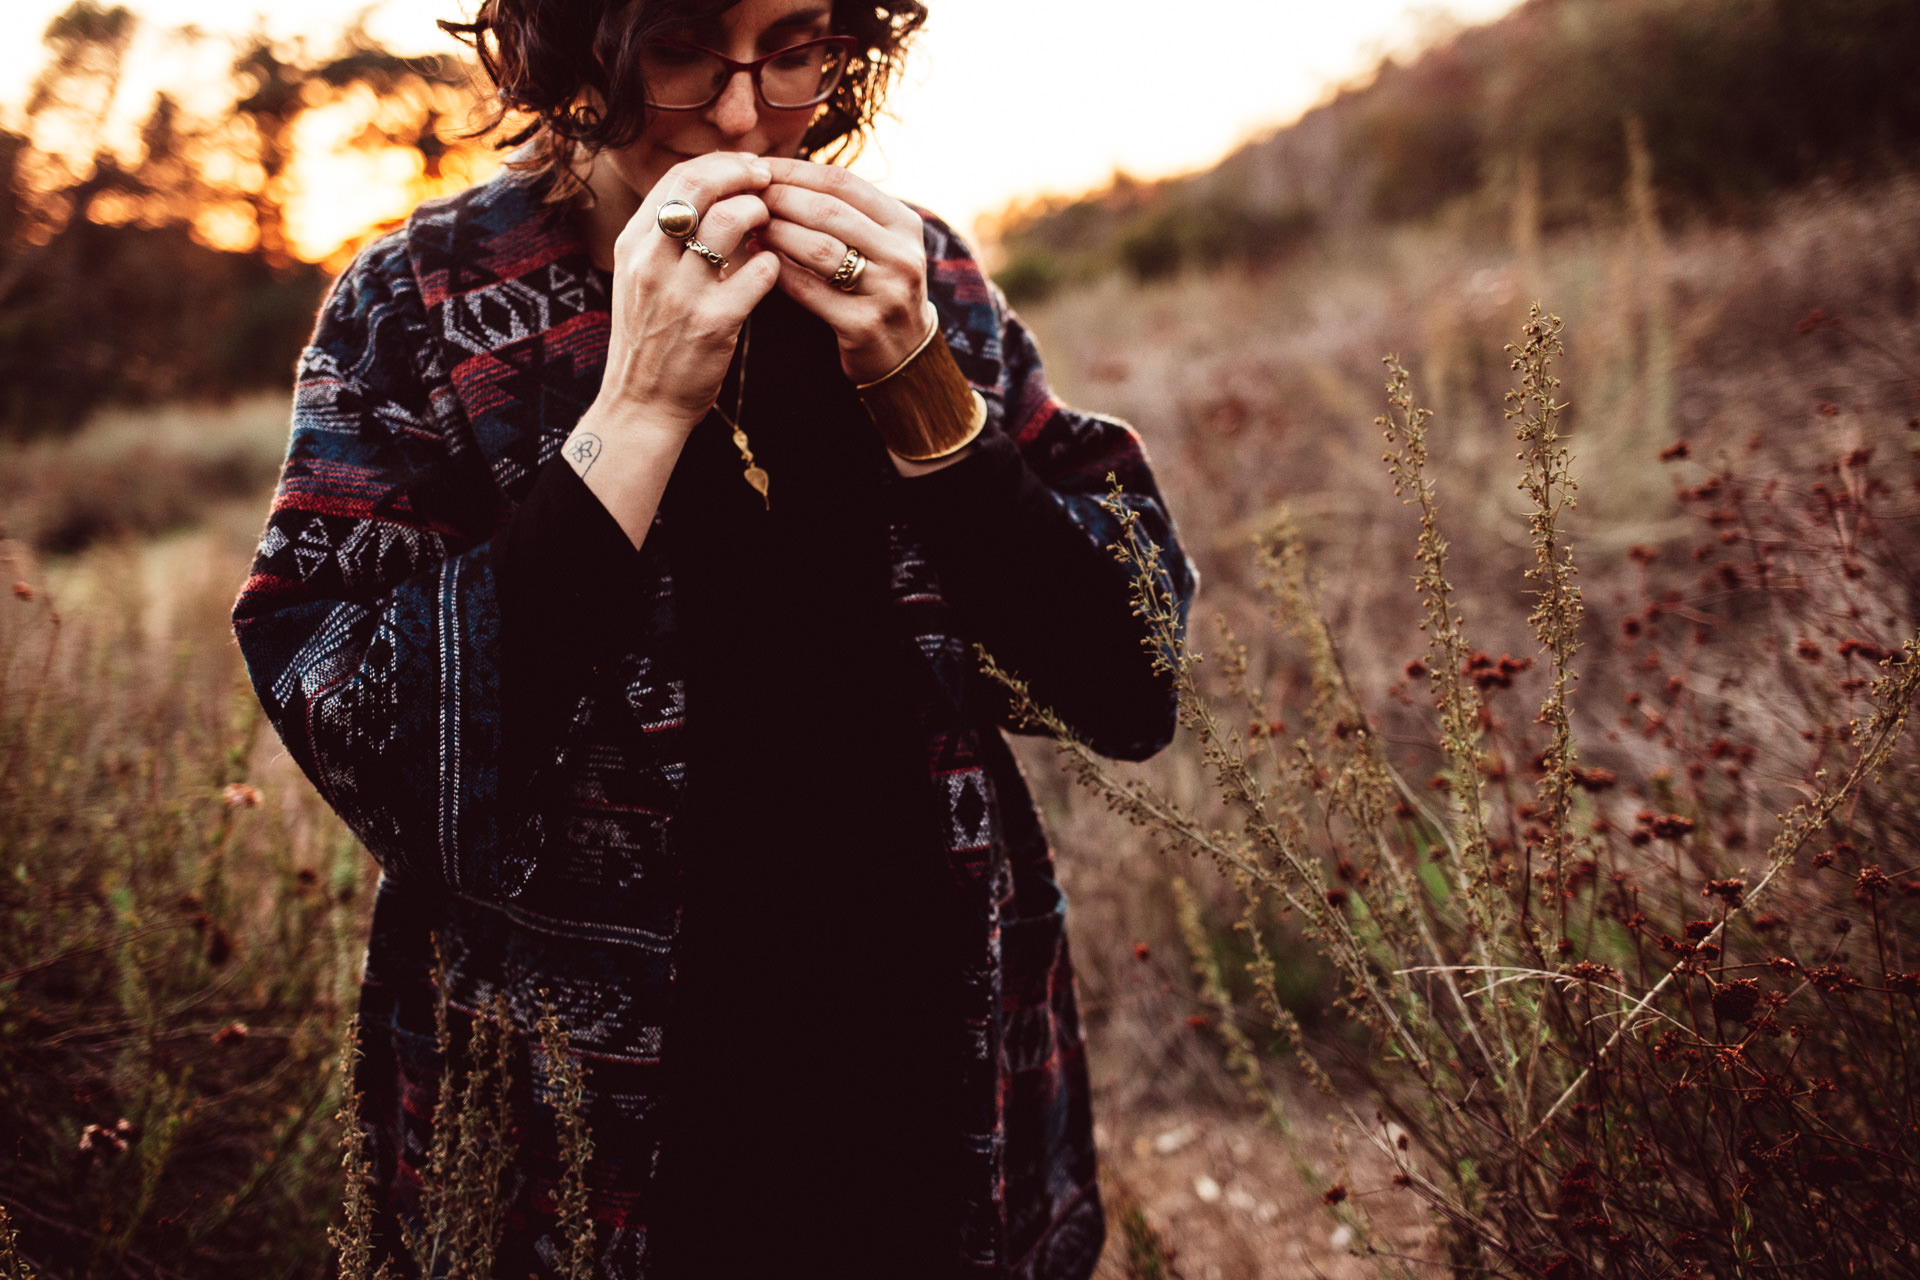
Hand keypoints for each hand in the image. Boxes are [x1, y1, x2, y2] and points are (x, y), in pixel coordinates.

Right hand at [589, 151, 781, 437]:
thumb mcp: (643, 280)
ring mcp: (681, 292)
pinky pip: (758, 273)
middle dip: (743, 174)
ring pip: (731, 220)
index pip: (677, 177)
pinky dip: (771, 264)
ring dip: (761, 214)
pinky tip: (770, 270)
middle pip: (701, 185)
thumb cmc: (651, 339)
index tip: (748, 168)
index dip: (720, 164)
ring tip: (769, 227)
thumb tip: (721, 195)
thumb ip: (670, 239)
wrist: (641, 405)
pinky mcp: (713, 323)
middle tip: (768, 182)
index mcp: (632, 244)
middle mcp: (650, 261)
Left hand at [758, 157, 935, 384]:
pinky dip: (778, 271)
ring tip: (751, 227)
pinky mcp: (863, 325)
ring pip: (818, 248)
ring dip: (776, 233)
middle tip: (747, 197)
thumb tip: (779, 173)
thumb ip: (843, 210)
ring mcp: (886, 292)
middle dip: (779, 199)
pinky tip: (758, 261)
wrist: (904, 350)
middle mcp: (902, 255)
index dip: (793, 171)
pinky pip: (808, 290)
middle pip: (827, 211)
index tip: (758, 169)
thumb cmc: (876, 285)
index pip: (842, 182)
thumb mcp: (878, 242)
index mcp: (904, 224)